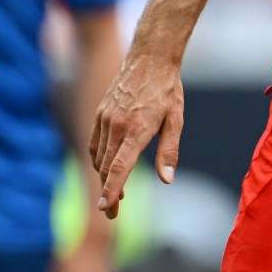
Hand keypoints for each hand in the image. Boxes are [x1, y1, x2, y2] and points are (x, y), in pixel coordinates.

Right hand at [89, 49, 184, 218]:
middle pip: (106, 167)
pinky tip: (107, 166)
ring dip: (103, 177)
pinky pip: (94, 142)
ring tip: (115, 193)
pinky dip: (99, 159)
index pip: (119, 167)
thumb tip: (166, 180)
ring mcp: (105, 118)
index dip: (111, 190)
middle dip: (108, 193)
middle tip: (112, 214)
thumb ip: (169, 151)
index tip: (105, 208)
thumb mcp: (176, 119)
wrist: (149, 57)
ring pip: (99, 157)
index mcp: (137, 129)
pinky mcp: (99, 112)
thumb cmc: (167, 89)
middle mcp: (117, 125)